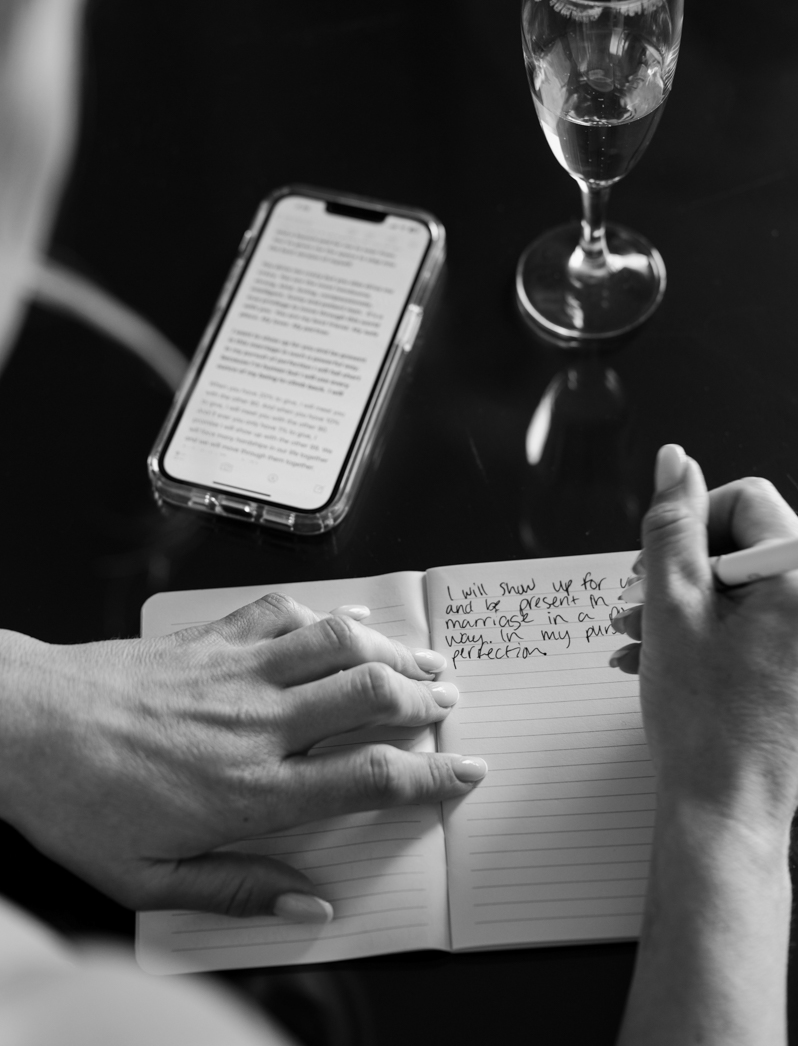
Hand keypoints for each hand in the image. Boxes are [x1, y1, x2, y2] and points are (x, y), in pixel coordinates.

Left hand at [0, 594, 483, 917]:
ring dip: (393, 650)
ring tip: (426, 658)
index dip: (431, 777)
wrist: (26, 723)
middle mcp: (260, 722)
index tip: (466, 773)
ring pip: (340, 644)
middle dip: (426, 699)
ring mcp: (239, 669)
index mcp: (252, 790)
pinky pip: (286, 612)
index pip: (369, 779)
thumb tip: (308, 908)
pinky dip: (328, 612)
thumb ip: (237, 892)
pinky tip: (351, 619)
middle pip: (371, 697)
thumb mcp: (149, 879)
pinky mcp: (213, 637)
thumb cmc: (81, 804)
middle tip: (452, 704)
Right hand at [611, 445, 797, 833]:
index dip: (689, 524)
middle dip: (679, 571)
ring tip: (640, 639)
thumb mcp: (672, 607)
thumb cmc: (707, 723)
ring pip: (740, 586)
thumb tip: (675, 461)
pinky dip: (705, 632)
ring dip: (683, 605)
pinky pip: (753, 622)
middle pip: (741, 543)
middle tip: (638, 605)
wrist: (727, 812)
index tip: (657, 564)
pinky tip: (660, 659)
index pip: (746, 500)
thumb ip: (670, 525)